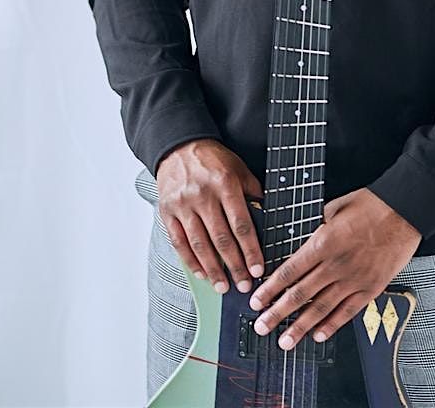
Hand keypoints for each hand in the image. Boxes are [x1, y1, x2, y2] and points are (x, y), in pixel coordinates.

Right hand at [156, 138, 264, 294]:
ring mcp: (183, 205)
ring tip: (223, 287)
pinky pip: (179, 242)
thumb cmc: (213, 160)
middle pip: (221, 238)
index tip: (257, 269)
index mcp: (225, 183)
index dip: (250, 250)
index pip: (241, 224)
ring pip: (200, 244)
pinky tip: (201, 273)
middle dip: (234, 266)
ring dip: (212, 270)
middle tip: (243, 285)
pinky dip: (190, 261)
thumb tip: (266, 217)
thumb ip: (252, 192)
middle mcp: (203, 195)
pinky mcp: (168, 211)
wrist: (179, 147)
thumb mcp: (239, 168)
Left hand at [248, 187, 421, 349]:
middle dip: (277, 313)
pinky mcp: (371, 288)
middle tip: (262, 326)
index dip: (270, 289)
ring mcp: (354, 279)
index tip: (257, 301)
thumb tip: (303, 235)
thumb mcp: (336, 206)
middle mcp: (336, 265)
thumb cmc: (373, 204)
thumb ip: (316, 224)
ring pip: (321, 309)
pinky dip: (332, 325)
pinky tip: (319, 335)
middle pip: (300, 294)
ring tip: (285, 341)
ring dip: (300, 327)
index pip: (289, 272)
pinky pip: (348, 312)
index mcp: (324, 242)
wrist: (406, 211)